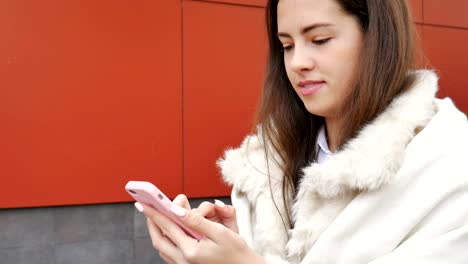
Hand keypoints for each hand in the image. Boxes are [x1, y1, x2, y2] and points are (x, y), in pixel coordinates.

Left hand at [138, 202, 264, 263]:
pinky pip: (169, 255)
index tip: (146, 203)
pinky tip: (169, 235)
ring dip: (158, 232)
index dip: (156, 214)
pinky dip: (166, 243)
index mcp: (191, 251)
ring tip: (157, 219)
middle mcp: (184, 261)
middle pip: (159, 240)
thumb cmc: (237, 252)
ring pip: (163, 249)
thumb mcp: (221, 233)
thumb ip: (197, 221)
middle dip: (152, 223)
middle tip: (147, 209)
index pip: (168, 228)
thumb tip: (178, 211)